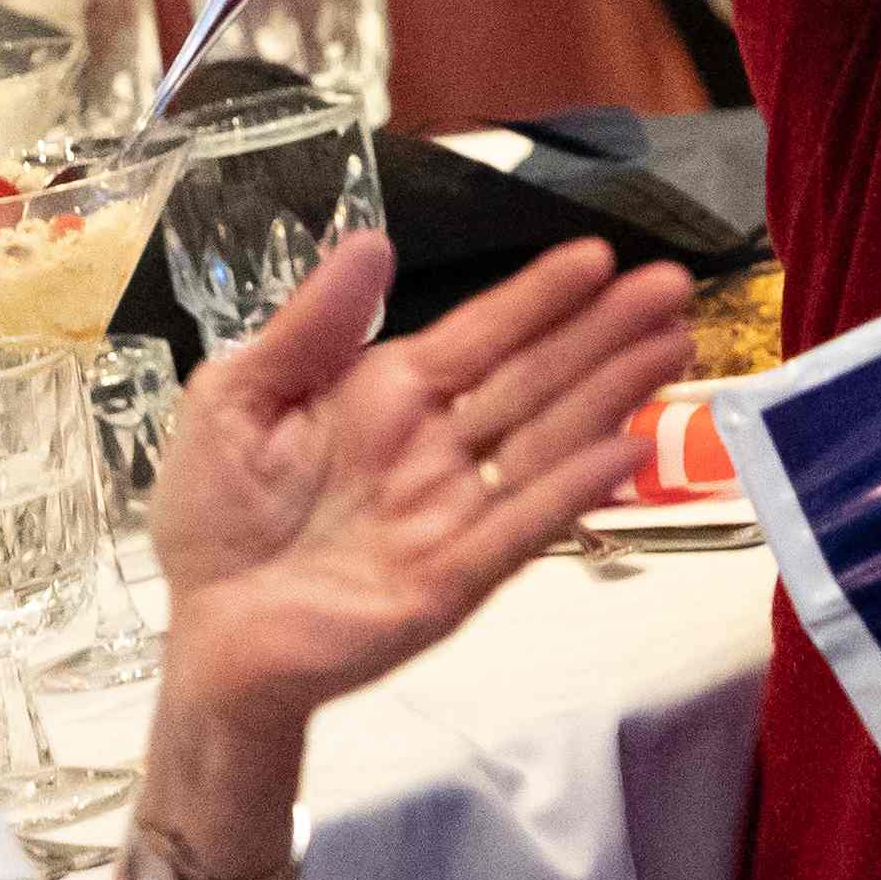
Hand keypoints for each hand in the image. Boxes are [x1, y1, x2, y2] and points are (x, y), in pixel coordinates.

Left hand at [150, 234, 699, 736]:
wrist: (207, 637)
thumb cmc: (216, 518)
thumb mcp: (236, 399)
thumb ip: (308, 328)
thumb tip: (374, 242)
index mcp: (385, 395)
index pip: (480, 334)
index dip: (539, 297)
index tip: (598, 256)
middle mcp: (436, 446)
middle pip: (534, 377)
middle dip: (603, 332)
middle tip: (672, 287)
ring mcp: (454, 511)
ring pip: (546, 439)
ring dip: (612, 393)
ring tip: (674, 348)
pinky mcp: (455, 578)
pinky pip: (525, 522)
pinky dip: (578, 486)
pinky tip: (631, 448)